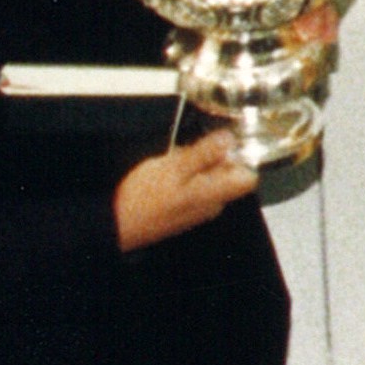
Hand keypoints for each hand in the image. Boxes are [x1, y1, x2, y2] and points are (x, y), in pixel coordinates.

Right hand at [115, 130, 258, 249]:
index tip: (219, 145)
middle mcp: (212, 205)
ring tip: (169, 163)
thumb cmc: (143, 198)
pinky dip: (181, 176)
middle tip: (183, 153)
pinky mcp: (183, 210)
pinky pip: (191, 187)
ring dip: (192, 165)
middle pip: (226, 174)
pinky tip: (163, 175)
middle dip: (209, 158)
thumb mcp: (174, 167)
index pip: (248, 177)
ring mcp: (198, 209)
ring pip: (206, 178)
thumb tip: (230, 139)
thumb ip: (205, 154)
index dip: (238, 157)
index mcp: (215, 195)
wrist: (116, 224)